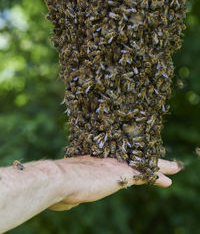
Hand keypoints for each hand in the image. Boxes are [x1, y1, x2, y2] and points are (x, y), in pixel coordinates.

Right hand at [49, 156, 180, 210]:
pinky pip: (145, 175)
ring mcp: (115, 164)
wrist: (60, 179)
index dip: (126, 158)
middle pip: (133, 156)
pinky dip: (157, 177)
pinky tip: (169, 180)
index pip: (116, 157)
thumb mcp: (66, 192)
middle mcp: (107, 158)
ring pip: (143, 163)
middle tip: (158, 157)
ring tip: (173, 167)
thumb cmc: (58, 188)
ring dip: (159, 166)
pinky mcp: (122, 174)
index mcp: (95, 160)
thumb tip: (66, 203)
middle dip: (146, 157)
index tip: (132, 158)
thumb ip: (70, 196)